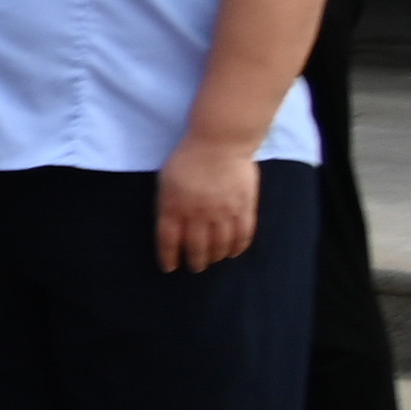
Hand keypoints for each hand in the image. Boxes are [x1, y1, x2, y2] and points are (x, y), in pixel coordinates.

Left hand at [154, 136, 263, 274]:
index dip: (168, 257)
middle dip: (195, 262)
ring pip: (220, 245)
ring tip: (212, 261)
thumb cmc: (188, 158)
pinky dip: (238, 247)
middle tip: (195, 268)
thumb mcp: (165, 180)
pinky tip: (233, 252)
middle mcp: (198, 214)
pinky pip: (243, 235)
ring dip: (215, 257)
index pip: (168, 241)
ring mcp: (223, 212)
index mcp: (174, 206)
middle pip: (196, 248)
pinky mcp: (244, 207)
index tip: (169, 268)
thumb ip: (167, 204)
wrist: (220, 141)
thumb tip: (169, 226)